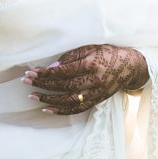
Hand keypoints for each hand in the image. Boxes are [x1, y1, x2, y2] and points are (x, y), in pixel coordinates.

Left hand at [23, 43, 148, 114]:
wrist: (131, 66)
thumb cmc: (108, 53)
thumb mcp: (90, 48)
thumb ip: (71, 57)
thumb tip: (51, 67)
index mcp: (93, 64)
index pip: (65, 71)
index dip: (46, 73)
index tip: (31, 72)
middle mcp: (95, 81)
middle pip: (65, 86)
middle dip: (43, 84)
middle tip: (26, 81)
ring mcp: (97, 93)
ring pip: (70, 100)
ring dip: (49, 99)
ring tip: (33, 96)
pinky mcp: (98, 100)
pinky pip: (78, 109)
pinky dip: (62, 111)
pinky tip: (48, 109)